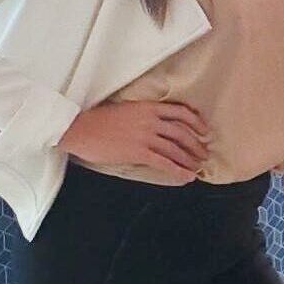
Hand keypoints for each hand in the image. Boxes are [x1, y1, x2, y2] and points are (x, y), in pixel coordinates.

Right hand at [57, 101, 209, 182]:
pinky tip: (186, 176)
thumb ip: (145, 115)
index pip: (180, 112)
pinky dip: (178, 170)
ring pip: (175, 149)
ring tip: (197, 167)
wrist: (80, 129)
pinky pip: (164, 163)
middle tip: (204, 154)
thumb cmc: (98, 121)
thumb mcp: (127, 110)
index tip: (204, 130)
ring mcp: (145, 136)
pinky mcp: (138, 152)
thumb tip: (158, 125)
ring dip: (189, 160)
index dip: (196, 122)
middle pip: (182, 133)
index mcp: (148, 107)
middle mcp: (151, 120)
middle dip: (196, 145)